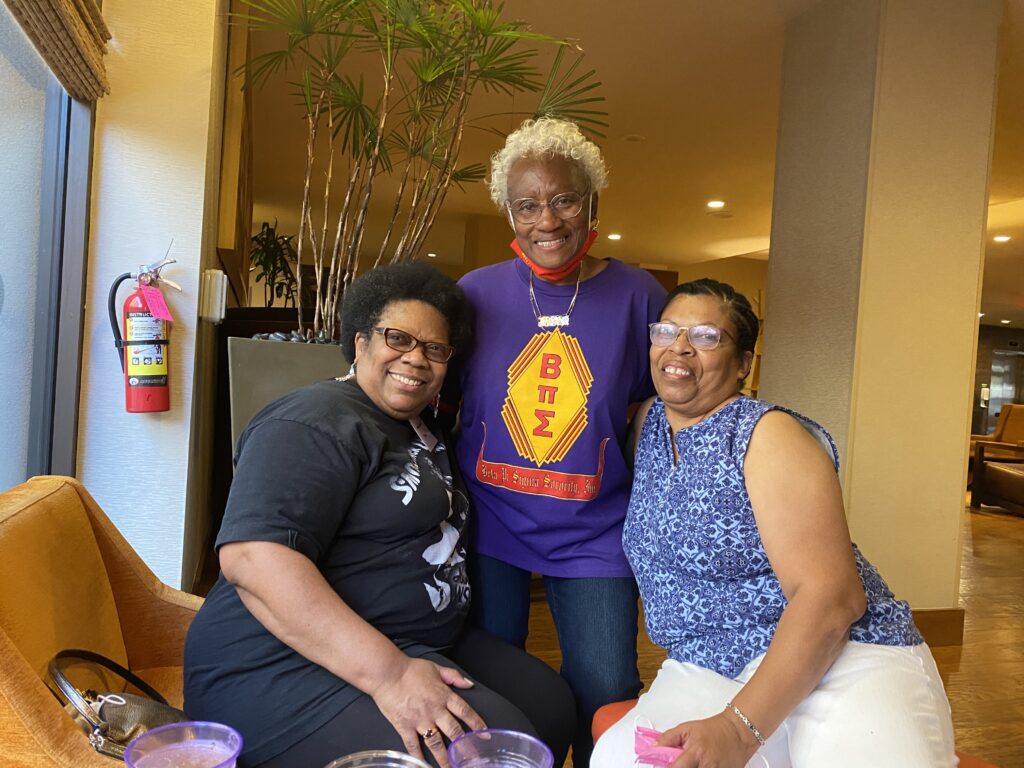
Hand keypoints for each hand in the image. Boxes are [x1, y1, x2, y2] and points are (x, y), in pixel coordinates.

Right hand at [371, 656, 485, 766]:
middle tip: (472, 758)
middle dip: (465, 746)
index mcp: (444, 695)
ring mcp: (420, 720)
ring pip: (436, 743)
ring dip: (445, 758)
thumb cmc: (410, 669)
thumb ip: (454, 676)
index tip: (484, 735)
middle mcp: (435, 710)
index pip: (465, 712)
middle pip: (454, 731)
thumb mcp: (436, 668)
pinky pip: (413, 745)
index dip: (477, 724)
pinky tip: (423, 765)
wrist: (387, 673)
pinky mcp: (405, 727)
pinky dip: (418, 757)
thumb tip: (469, 684)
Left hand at [659, 711, 760, 767]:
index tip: (666, 766)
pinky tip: (703, 765)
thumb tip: (653, 747)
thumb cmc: (711, 729)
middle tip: (684, 763)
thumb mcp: (687, 728)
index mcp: (695, 752)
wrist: (738, 732)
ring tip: (696, 762)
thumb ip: (668, 738)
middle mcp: (707, 765)